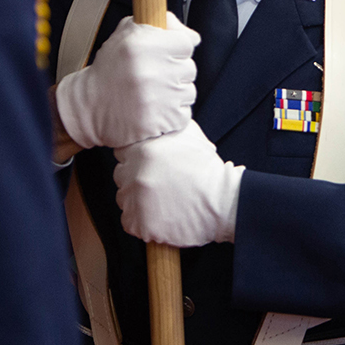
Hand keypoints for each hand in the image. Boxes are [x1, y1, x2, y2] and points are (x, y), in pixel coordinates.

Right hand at [55, 14, 199, 149]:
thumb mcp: (127, 34)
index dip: (175, 49)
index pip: (186, 43)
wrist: (89, 106)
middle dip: (174, 72)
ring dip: (175, 94)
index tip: (163, 56)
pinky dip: (172, 113)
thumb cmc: (109, 70)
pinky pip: (183, 114)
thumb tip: (192, 36)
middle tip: (153, 76)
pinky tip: (154, 109)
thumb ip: (161, 25)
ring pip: (188, 92)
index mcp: (142, 44)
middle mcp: (150, 70)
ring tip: (152, 93)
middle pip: (189, 68)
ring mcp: (157, 99)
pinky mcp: (160, 122)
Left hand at [113, 121, 243, 247]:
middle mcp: (136, 174)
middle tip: (158, 185)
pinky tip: (160, 216)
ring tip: (161, 201)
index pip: (122, 154)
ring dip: (137, 201)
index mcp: (143, 150)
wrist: (224, 202)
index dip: (136, 160)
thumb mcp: (188, 134)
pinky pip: (129, 223)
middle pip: (120, 176)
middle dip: (135, 180)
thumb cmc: (207, 170)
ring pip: (123, 200)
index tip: (150, 166)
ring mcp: (137, 201)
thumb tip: (150, 120)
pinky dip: (142, 222)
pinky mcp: (141, 224)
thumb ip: (164, 126)